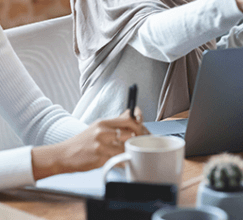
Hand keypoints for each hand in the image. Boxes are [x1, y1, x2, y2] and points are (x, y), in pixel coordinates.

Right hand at [31, 107, 148, 179]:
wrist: (63, 154)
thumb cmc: (82, 142)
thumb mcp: (97, 127)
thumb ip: (114, 123)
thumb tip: (132, 115)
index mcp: (104, 122)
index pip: (128, 118)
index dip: (139, 122)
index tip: (144, 129)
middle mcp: (103, 131)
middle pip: (130, 131)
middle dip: (139, 138)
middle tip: (143, 143)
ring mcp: (101, 145)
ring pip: (126, 147)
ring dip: (132, 151)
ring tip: (134, 153)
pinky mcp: (99, 158)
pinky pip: (118, 160)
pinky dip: (123, 162)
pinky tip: (124, 163)